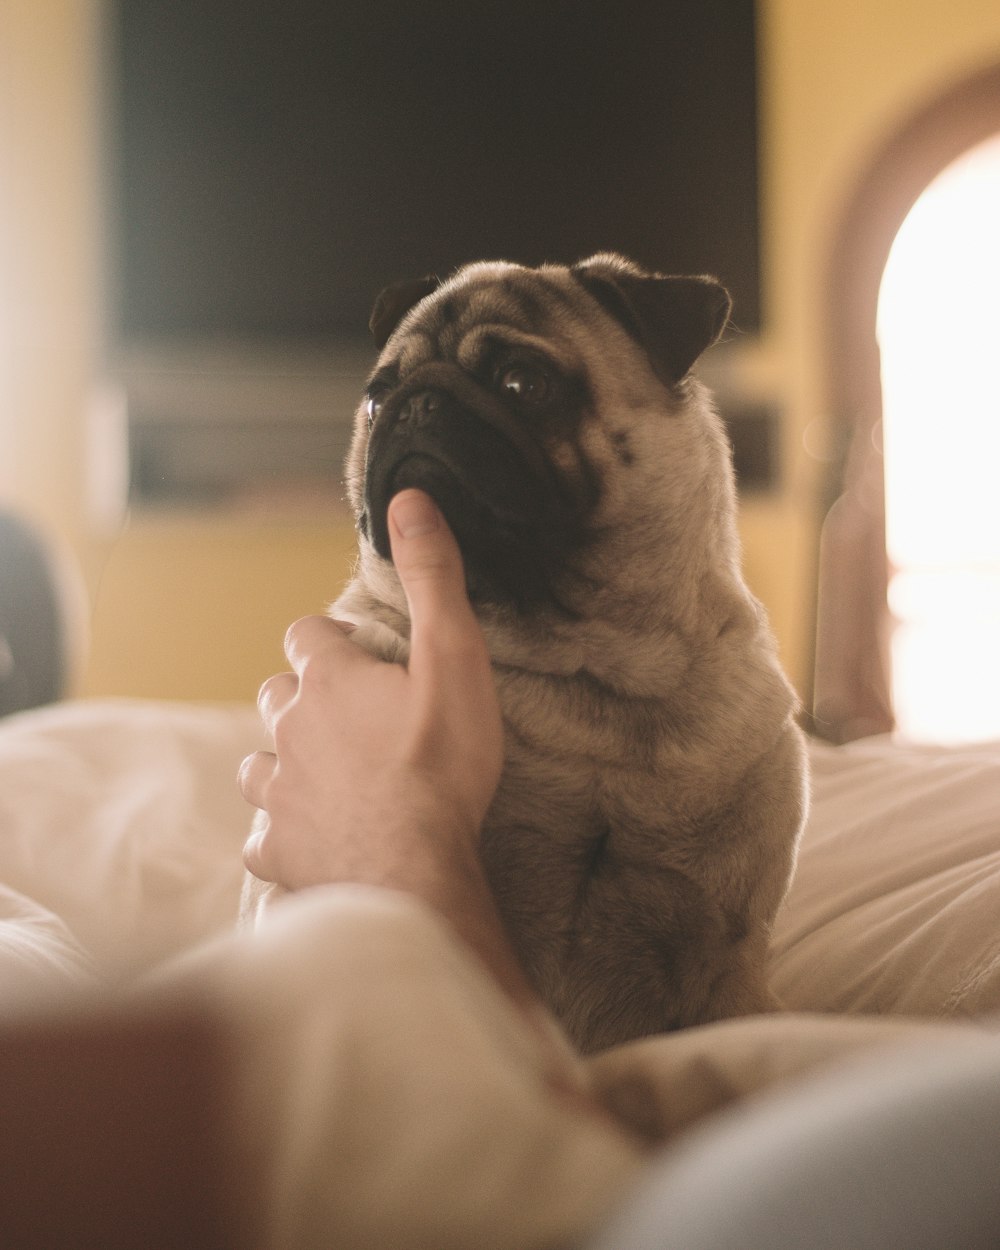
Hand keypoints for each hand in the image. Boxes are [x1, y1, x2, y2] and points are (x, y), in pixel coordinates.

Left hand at [239, 489, 502, 907]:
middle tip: (350, 714)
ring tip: (321, 771)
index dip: (330, 640)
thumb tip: (407, 500)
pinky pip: (261, 832)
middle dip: (305, 696)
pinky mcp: (278, 848)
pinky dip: (279, 828)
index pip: (307, 635)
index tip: (357, 652)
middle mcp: (290, 728)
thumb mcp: (455, 656)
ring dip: (284, 759)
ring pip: (259, 761)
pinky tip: (304, 833)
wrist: (417, 869)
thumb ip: (432, 577)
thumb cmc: (443, 763)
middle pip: (278, 694)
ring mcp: (279, 791)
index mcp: (329, 679)